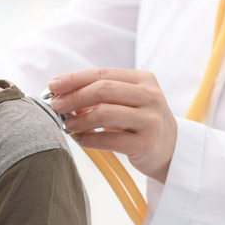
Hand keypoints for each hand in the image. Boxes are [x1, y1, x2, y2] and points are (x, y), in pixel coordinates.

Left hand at [48, 68, 176, 181]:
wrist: (172, 151)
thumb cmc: (141, 123)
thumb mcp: (127, 102)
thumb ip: (100, 95)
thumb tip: (62, 95)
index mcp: (144, 80)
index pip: (102, 73)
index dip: (74, 79)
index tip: (53, 85)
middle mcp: (150, 97)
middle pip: (103, 90)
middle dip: (74, 97)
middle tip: (56, 106)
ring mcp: (151, 120)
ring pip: (105, 113)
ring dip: (80, 119)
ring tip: (68, 125)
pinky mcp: (147, 144)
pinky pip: (110, 139)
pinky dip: (89, 139)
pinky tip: (80, 140)